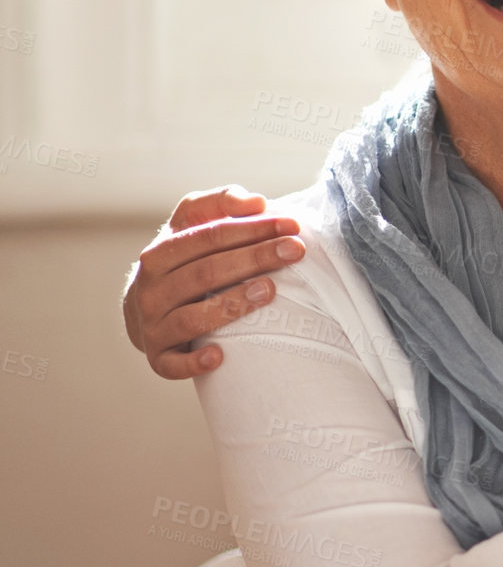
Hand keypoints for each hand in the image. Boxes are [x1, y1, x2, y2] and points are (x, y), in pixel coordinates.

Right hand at [123, 186, 305, 377]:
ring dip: (231, 304)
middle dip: (254, 259)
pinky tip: (220, 356)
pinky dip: (193, 362)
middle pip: (206, 273)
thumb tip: (257, 202)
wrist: (143, 309)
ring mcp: (153, 325)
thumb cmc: (182, 260)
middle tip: (295, 251)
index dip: (251, 229)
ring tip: (270, 290)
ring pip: (192, 317)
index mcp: (160, 254)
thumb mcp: (193, 224)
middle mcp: (151, 290)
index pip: (209, 237)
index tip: (291, 226)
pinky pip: (172, 364)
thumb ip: (221, 203)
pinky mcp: (159, 358)